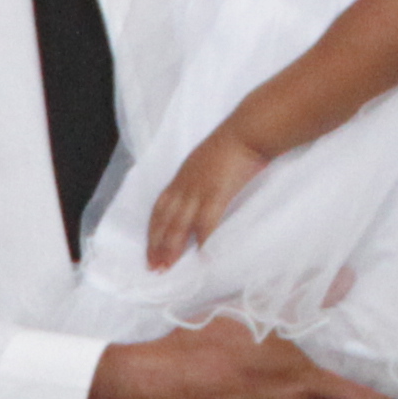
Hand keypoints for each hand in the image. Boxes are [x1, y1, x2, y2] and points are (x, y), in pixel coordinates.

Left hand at [140, 125, 271, 266]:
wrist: (247, 131)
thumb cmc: (233, 143)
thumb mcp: (208, 161)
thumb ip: (202, 177)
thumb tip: (203, 191)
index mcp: (182, 177)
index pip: (160, 207)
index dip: (153, 229)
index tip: (150, 247)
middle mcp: (185, 185)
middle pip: (165, 219)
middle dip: (156, 244)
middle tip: (152, 267)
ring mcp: (199, 190)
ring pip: (179, 224)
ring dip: (171, 248)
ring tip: (167, 268)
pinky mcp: (217, 194)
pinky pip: (206, 223)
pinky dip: (202, 241)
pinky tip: (201, 257)